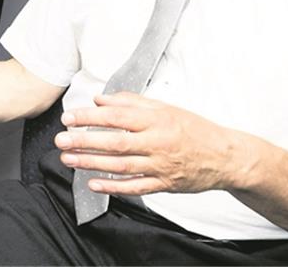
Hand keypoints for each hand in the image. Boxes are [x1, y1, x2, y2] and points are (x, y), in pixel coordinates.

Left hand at [55, 92, 247, 195]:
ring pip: (121, 166)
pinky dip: (113, 186)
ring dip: (92, 163)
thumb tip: (101, 99)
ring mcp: (160, 166)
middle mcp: (157, 143)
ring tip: (69, 159)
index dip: (90, 118)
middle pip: (115, 142)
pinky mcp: (164, 184)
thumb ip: (131, 102)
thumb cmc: (194, 129)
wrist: (226, 156)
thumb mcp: (165, 107)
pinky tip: (93, 183)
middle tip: (61, 140)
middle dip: (84, 141)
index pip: (116, 117)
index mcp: (157, 120)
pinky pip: (135, 187)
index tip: (69, 118)